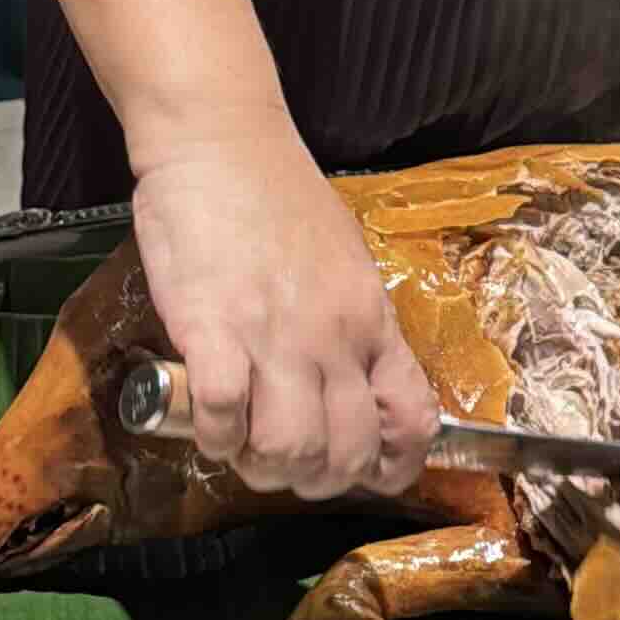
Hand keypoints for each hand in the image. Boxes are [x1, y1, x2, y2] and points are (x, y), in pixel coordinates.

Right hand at [128, 102, 438, 502]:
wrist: (222, 139)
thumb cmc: (277, 196)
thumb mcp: (343, 260)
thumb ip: (350, 322)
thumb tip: (348, 377)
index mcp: (371, 319)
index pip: (413, 418)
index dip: (394, 466)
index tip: (365, 474)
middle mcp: (334, 336)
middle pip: (346, 452)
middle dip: (315, 479)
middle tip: (283, 463)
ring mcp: (275, 336)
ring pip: (289, 449)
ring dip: (262, 466)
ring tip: (241, 446)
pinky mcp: (213, 330)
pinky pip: (223, 417)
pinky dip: (213, 437)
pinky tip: (206, 423)